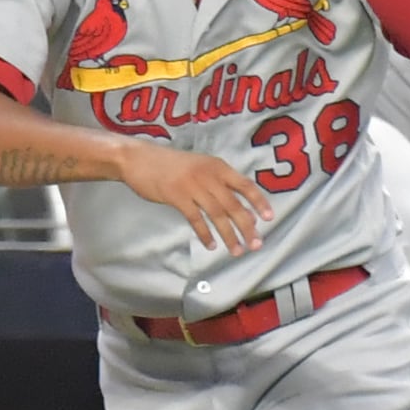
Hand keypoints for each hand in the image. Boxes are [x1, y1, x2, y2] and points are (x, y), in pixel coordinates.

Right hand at [119, 141, 274, 251]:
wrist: (139, 159)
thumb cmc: (172, 165)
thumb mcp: (200, 167)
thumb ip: (219, 185)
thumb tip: (242, 209)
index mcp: (217, 166)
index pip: (245, 185)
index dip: (258, 202)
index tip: (269, 218)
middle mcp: (209, 175)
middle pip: (233, 205)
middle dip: (247, 227)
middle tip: (256, 244)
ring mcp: (192, 185)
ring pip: (217, 215)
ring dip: (228, 235)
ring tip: (236, 250)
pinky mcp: (176, 196)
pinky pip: (195, 219)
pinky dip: (205, 234)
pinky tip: (211, 245)